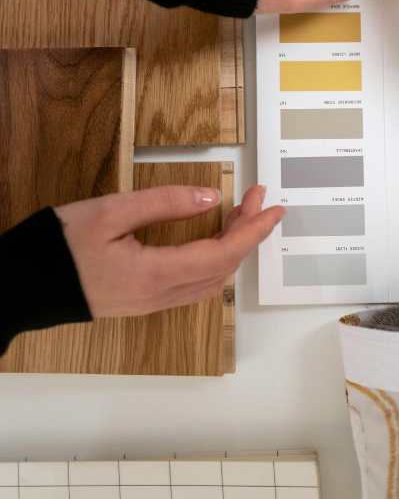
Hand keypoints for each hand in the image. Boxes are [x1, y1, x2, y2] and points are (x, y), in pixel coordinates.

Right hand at [55, 184, 283, 317]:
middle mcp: (160, 295)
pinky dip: (213, 258)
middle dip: (247, 232)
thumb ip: (162, 202)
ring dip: (232, 246)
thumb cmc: (60, 245)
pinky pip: (192, 284)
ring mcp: (151, 302)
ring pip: (209, 279)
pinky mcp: (142, 300)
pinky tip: (212, 237)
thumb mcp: (110, 212)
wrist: (22, 286)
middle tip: (256, 197)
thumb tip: (208, 196)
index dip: (253, 231)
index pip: (221, 254)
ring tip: (240, 212)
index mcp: (154, 274)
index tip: (274, 207)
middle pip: (221, 267)